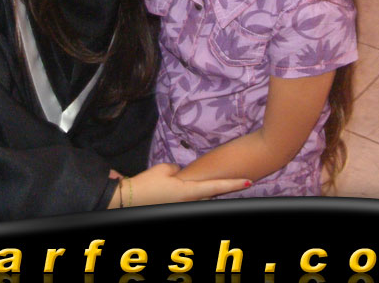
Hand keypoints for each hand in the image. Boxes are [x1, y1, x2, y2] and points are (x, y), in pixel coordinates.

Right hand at [108, 163, 249, 207]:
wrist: (130, 200)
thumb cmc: (147, 184)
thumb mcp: (164, 169)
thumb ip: (178, 170)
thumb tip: (181, 174)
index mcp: (189, 192)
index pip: (217, 186)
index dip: (234, 184)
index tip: (249, 181)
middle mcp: (190, 202)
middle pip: (212, 194)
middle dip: (222, 187)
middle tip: (237, 179)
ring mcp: (183, 208)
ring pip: (201, 198)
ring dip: (207, 190)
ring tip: (209, 182)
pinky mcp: (176, 209)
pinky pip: (191, 200)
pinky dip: (195, 194)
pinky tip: (187, 189)